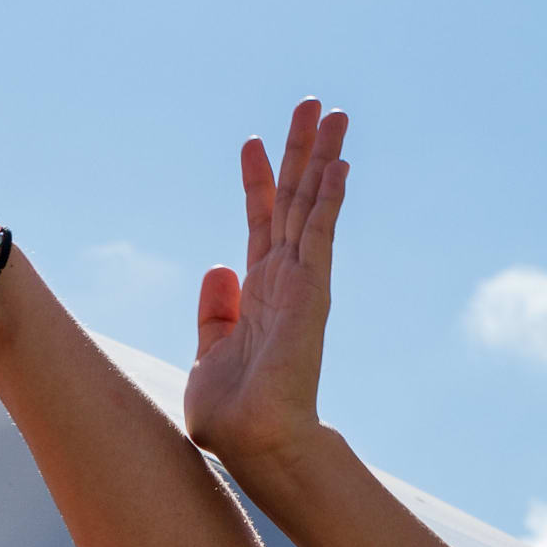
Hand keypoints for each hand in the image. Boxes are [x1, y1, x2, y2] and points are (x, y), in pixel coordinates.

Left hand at [185, 100, 348, 468]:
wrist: (252, 442)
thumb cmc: (231, 412)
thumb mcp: (208, 353)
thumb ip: (214, 312)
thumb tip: (218, 267)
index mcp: (258, 292)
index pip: (259, 222)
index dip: (256, 181)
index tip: (251, 142)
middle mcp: (284, 279)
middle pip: (293, 200)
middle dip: (300, 151)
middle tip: (311, 104)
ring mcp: (301, 284)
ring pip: (311, 206)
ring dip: (322, 158)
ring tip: (334, 112)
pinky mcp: (311, 293)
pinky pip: (319, 235)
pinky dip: (328, 200)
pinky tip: (338, 165)